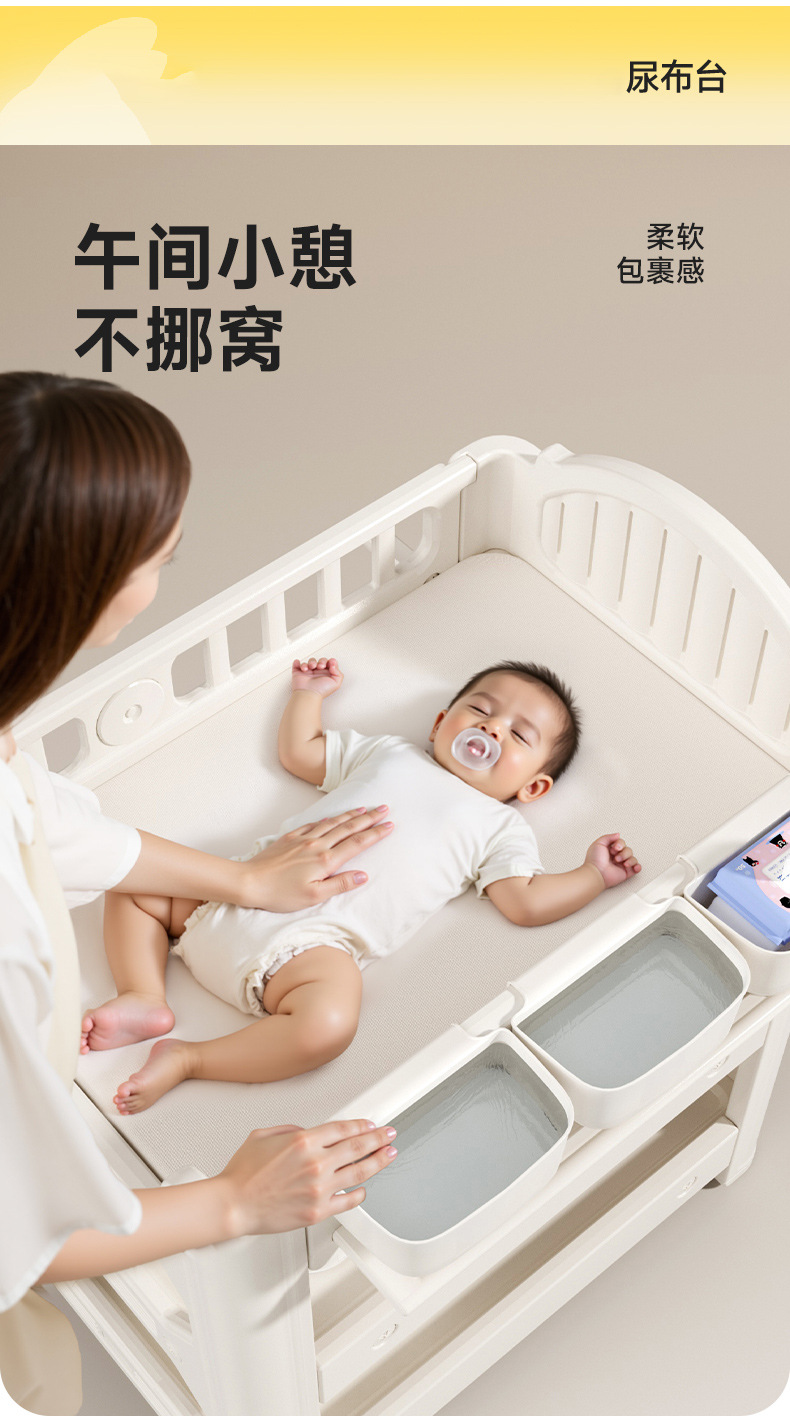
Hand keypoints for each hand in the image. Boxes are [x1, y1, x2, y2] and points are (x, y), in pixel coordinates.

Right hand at [219, 1120, 397, 1235]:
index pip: (343, 1128)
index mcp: (303, 1141)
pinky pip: (348, 1201)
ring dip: (378, 1162)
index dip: (362, 1125)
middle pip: (358, 1147)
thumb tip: (307, 1132)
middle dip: (378, 1139)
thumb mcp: (263, 1135)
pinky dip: (360, 1193)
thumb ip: (289, 1130)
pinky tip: (364, 1189)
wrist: (234, 1204)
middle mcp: (315, 1163)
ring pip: (359, 1172)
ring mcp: (319, 1188)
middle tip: (390, 1135)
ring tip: (389, 1155)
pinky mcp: (318, 1211)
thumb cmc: (243, 1173)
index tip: (371, 1125)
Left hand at [237, 806, 392, 910]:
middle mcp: (317, 845)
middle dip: (368, 818)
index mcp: (325, 861)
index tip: (389, 825)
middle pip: (348, 828)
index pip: (356, 844)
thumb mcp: (313, 896)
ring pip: (332, 823)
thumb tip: (363, 875)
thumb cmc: (280, 894)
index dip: (375, 834)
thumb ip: (340, 884)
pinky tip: (331, 817)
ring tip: (364, 808)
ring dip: (350, 815)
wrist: (249, 881)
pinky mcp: (290, 838)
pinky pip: (313, 824)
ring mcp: (302, 839)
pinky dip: (326, 820)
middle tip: (384, 808)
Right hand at [291, 656, 342, 697]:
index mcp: (326, 674)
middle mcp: (318, 673)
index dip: (331, 661)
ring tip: (311, 667)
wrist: (309, 694)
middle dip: (321, 661)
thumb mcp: (336, 683)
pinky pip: (297, 664)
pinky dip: (298, 663)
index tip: (330, 663)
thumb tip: (333, 665)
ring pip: (310, 661)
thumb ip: (338, 673)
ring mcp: (308, 672)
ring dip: (311, 662)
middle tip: (320, 666)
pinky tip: (303, 668)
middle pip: (321, 660)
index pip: (329, 663)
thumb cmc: (321, 690)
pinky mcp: (298, 673)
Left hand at [585, 833, 640, 889]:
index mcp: (610, 850)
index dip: (620, 844)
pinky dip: (637, 867)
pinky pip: (636, 868)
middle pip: (628, 850)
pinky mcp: (626, 873)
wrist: (596, 873)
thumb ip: (609, 837)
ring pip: (632, 858)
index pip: (621, 843)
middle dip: (624, 853)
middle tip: (616, 858)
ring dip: (629, 859)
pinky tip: (634, 866)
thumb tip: (618, 834)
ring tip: (623, 864)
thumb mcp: (599, 843)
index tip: (615, 848)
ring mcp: (621, 865)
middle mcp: (616, 857)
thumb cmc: (595, 860)